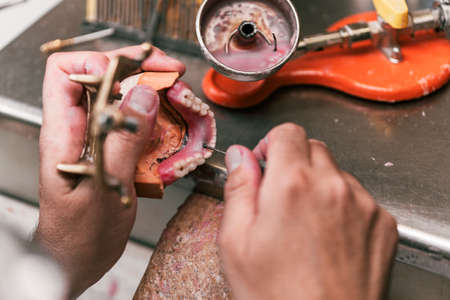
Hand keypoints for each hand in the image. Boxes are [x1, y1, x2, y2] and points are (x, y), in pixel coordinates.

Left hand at [35, 46, 184, 297]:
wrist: (76, 260)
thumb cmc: (78, 236)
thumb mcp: (103, 189)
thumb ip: (122, 142)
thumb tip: (142, 98)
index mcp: (64, 134)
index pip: (67, 72)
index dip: (101, 62)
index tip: (137, 71)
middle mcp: (80, 131)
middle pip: (105, 79)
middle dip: (141, 73)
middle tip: (172, 77)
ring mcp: (99, 140)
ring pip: (126, 102)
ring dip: (158, 102)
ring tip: (181, 108)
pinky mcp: (114, 152)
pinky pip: (139, 128)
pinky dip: (161, 128)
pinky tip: (175, 139)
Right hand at [220, 123, 397, 299]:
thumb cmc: (276, 296)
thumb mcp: (236, 242)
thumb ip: (239, 188)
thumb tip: (240, 156)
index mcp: (292, 185)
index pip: (287, 132)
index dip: (271, 144)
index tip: (266, 164)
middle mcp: (332, 187)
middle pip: (314, 148)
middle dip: (294, 163)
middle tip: (281, 197)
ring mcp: (363, 204)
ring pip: (337, 172)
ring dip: (319, 185)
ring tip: (305, 224)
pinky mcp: (383, 223)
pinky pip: (359, 197)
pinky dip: (342, 205)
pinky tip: (328, 237)